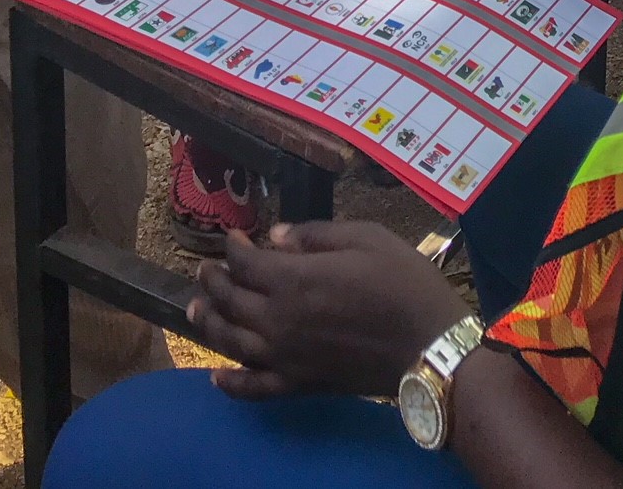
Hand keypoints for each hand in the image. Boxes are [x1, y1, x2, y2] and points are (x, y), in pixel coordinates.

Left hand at [188, 222, 462, 400]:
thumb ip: (315, 235)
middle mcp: (280, 321)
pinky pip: (254, 389)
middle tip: (205, 269)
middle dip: (214, 280)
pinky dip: (230, 384)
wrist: (427, 343)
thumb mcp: (366, 237)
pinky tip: (216, 376)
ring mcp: (286, 358)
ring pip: (231, 343)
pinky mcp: (299, 384)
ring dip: (208, 324)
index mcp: (296, 281)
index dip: (234, 247)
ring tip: (195, 308)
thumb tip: (274, 237)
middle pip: (231, 301)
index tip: (233, 236)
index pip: (247, 263)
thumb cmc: (402, 282)